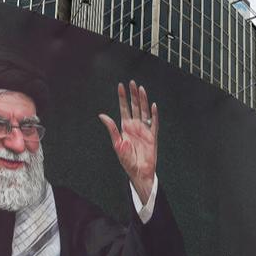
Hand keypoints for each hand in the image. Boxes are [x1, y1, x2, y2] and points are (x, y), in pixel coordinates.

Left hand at [98, 80, 157, 203]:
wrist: (139, 172)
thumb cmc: (127, 160)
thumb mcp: (116, 144)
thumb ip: (111, 129)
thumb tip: (102, 116)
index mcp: (125, 127)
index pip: (124, 108)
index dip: (122, 97)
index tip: (121, 86)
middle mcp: (135, 126)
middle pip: (134, 107)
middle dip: (133, 95)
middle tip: (132, 83)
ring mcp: (144, 130)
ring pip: (144, 111)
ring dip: (143, 100)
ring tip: (141, 89)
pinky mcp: (152, 136)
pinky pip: (154, 123)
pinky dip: (154, 115)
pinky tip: (153, 106)